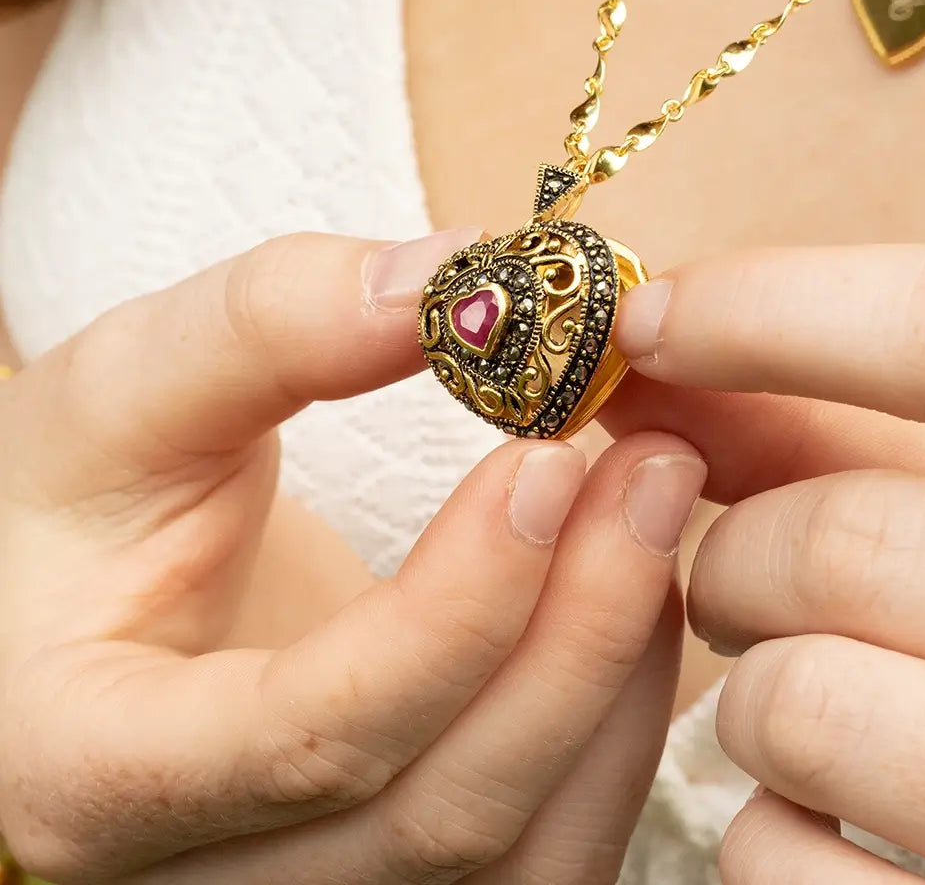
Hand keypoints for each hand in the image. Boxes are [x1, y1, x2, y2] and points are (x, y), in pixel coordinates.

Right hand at [0, 229, 705, 884]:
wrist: (93, 606)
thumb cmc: (83, 506)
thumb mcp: (128, 396)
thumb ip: (268, 327)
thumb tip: (452, 285)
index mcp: (94, 771)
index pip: (307, 738)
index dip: (454, 609)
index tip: (546, 460)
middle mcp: (213, 879)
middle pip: (445, 811)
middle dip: (579, 632)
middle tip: (656, 463)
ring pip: (526, 854)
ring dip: (621, 673)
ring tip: (655, 506)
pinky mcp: (402, 872)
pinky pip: (553, 849)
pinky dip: (619, 726)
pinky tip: (632, 594)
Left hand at [608, 244, 924, 883]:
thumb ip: (838, 425)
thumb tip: (654, 348)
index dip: (771, 309)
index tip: (644, 320)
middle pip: (841, 539)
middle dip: (742, 554)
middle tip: (744, 579)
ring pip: (799, 705)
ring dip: (755, 695)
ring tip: (804, 695)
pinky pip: (784, 862)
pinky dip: (774, 830)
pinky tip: (843, 818)